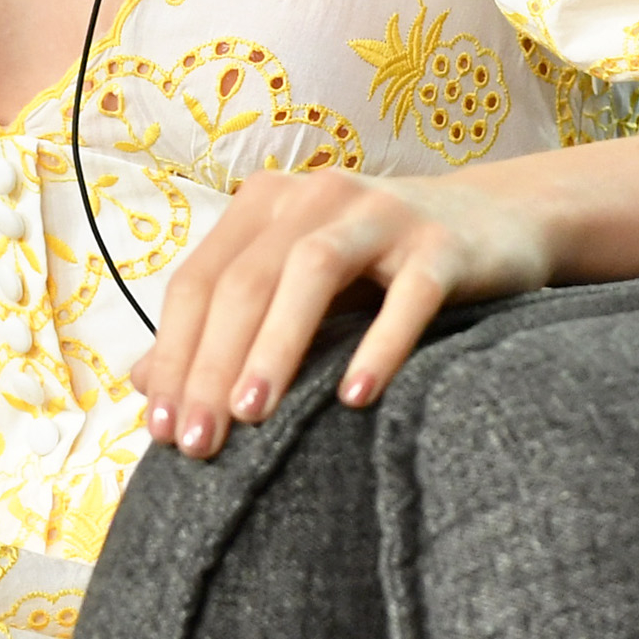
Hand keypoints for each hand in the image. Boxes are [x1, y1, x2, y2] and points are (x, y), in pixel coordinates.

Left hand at [128, 168, 554, 457]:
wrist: (497, 222)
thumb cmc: (379, 268)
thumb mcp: (293, 288)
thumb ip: (222, 326)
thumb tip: (141, 381)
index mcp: (269, 203)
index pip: (201, 280)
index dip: (175, 353)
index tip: (161, 430)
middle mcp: (320, 195)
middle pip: (247, 278)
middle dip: (213, 363)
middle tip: (197, 444)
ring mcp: (386, 213)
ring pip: (314, 270)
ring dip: (277, 344)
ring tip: (253, 415)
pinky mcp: (445, 243)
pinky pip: (409, 294)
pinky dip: (380, 343)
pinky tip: (356, 397)